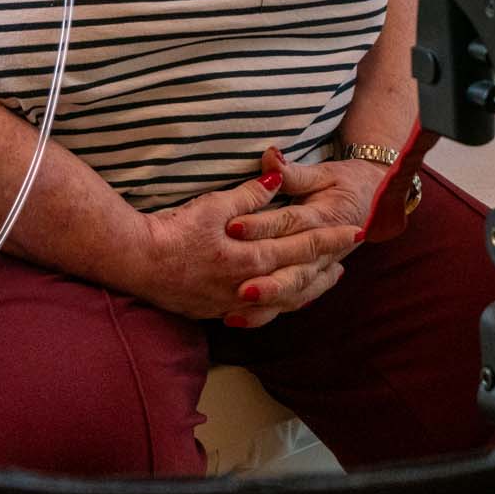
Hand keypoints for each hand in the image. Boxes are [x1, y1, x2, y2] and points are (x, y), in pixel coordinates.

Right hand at [133, 149, 359, 323]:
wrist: (138, 263)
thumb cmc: (174, 232)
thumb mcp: (214, 205)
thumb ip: (250, 195)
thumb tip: (276, 180)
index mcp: (253, 258)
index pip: (303, 247)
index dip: (331, 239)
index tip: (356, 232)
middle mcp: (250, 286)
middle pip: (300, 278)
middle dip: (327, 265)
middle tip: (349, 257)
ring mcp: (235, 303)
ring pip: (284, 300)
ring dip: (309, 289)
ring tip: (325, 279)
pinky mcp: (218, 311)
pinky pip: (261, 314)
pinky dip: (280, 306)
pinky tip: (284, 300)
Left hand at [220, 153, 388, 326]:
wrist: (377, 202)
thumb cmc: (346, 184)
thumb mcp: (324, 173)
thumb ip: (294, 172)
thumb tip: (270, 157)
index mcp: (326, 218)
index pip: (290, 222)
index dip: (262, 225)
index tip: (232, 226)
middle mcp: (325, 250)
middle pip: (295, 269)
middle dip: (268, 281)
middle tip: (240, 288)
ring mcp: (320, 269)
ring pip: (294, 292)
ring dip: (266, 304)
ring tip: (235, 310)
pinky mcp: (312, 280)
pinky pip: (292, 302)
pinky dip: (268, 312)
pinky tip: (238, 319)